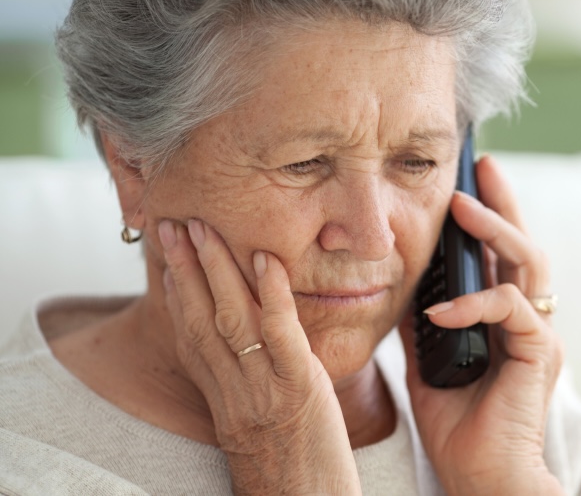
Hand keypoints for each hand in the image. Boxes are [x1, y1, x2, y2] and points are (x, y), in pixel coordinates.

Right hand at [159, 220, 360, 494]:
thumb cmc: (292, 476)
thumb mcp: (258, 432)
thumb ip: (250, 393)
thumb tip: (254, 359)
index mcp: (224, 403)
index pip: (191, 340)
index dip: (176, 295)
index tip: (167, 259)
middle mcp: (233, 394)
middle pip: (200, 320)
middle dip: (184, 269)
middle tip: (171, 225)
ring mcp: (262, 391)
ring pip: (230, 319)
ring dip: (215, 268)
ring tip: (203, 227)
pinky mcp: (298, 391)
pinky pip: (279, 335)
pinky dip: (270, 294)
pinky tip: (266, 261)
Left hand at [399, 155, 565, 494]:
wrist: (480, 475)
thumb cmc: (457, 423)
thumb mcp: (426, 357)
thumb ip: (421, 318)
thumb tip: (398, 281)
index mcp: (503, 319)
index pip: (497, 256)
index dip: (485, 217)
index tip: (464, 183)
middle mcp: (526, 320)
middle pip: (521, 245)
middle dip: (501, 202)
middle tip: (480, 164)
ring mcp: (538, 333)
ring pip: (527, 263)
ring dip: (494, 229)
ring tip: (462, 204)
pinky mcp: (539, 352)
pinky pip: (509, 308)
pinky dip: (473, 301)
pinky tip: (439, 309)